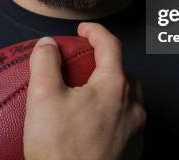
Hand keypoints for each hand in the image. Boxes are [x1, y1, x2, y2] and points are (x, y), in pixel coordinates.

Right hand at [24, 22, 145, 159]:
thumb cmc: (60, 147)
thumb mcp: (42, 97)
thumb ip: (45, 62)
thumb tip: (48, 44)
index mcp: (115, 86)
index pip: (111, 45)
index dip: (96, 31)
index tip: (83, 29)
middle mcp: (133, 107)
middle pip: (125, 72)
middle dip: (107, 62)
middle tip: (85, 63)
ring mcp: (136, 132)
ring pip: (130, 99)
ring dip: (113, 89)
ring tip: (90, 94)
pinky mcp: (132, 153)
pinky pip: (126, 124)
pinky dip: (113, 114)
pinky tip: (94, 124)